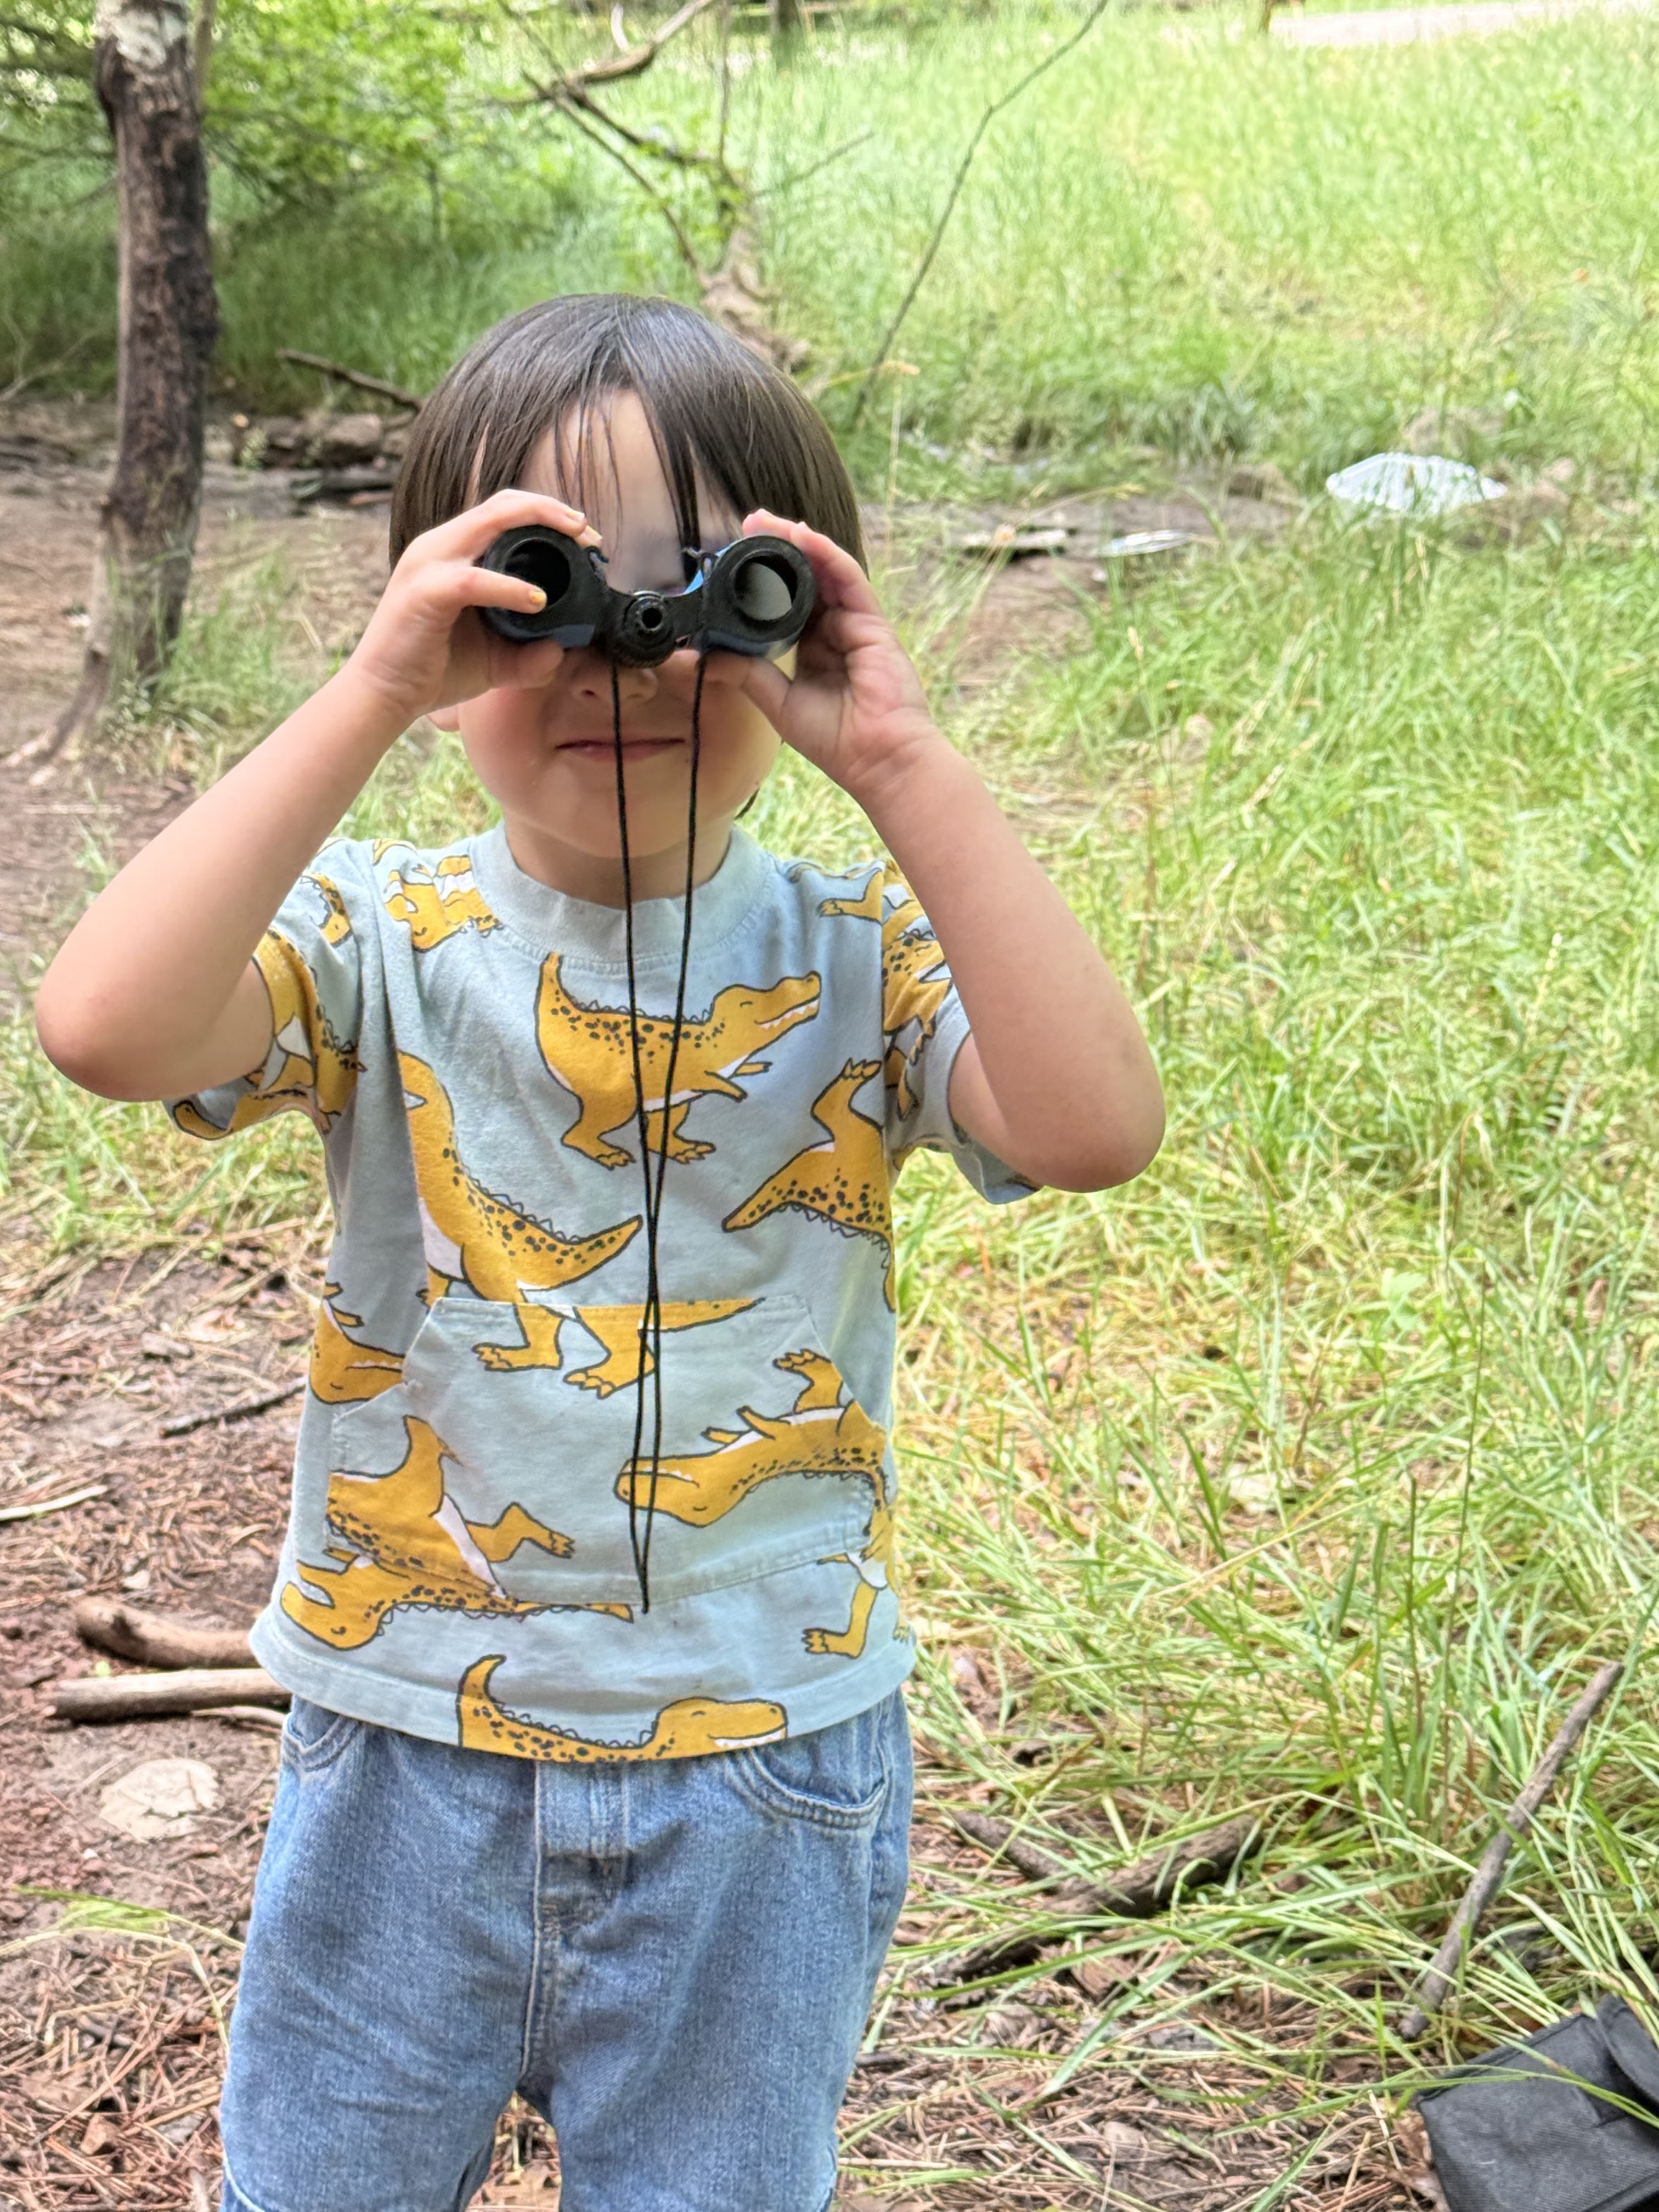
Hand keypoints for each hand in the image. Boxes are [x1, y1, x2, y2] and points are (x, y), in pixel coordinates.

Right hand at [344, 490, 602, 723]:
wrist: (385, 694)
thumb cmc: (435, 670)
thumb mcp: (495, 660)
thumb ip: (530, 655)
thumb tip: (563, 649)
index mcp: (453, 551)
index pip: (503, 511)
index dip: (547, 513)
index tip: (585, 536)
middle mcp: (439, 546)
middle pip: (502, 504)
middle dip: (552, 511)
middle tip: (589, 534)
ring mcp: (429, 564)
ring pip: (490, 523)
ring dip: (540, 526)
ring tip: (576, 546)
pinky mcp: (425, 592)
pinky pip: (475, 580)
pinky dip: (511, 587)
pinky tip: (538, 600)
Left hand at [733, 510, 947, 805]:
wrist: (879, 759)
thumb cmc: (837, 741)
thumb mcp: (779, 703)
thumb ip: (747, 675)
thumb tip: (706, 657)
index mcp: (811, 649)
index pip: (784, 603)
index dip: (761, 580)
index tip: (732, 559)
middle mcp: (832, 631)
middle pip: (804, 580)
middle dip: (776, 550)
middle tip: (746, 524)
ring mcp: (853, 624)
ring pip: (825, 572)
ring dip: (797, 543)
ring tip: (766, 521)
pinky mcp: (871, 623)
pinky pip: (848, 579)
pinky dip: (826, 554)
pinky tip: (803, 536)